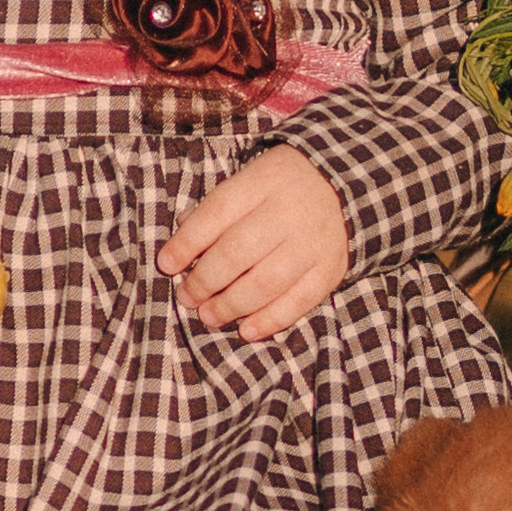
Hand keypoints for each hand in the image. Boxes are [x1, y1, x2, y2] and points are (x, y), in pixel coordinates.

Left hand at [159, 149, 349, 341]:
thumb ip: (216, 209)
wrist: (345, 184)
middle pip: (237, 252)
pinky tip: (247, 330)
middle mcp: (289, 211)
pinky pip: (299, 301)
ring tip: (208, 316)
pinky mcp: (330, 269)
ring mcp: (312, 242)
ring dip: (231, 305)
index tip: (167, 265)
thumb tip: (181, 244)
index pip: (217, 213)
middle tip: (187, 297)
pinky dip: (270, 320)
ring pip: (265, 282)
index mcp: (263, 182)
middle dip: (205, 281)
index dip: (187, 242)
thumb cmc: (281, 187)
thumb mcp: (249, 180)